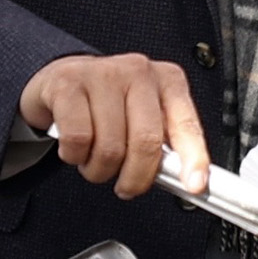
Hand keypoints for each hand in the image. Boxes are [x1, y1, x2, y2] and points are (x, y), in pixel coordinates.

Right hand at [21, 52, 205, 199]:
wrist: (62, 80)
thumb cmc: (109, 104)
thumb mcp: (143, 117)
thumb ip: (163, 143)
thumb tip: (182, 180)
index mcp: (167, 81)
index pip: (186, 125)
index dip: (194, 158)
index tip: (195, 185)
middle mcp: (139, 72)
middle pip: (146, 142)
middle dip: (135, 178)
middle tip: (126, 186)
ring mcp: (103, 74)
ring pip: (109, 147)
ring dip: (99, 169)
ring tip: (95, 159)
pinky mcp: (68, 83)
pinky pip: (77, 139)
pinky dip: (74, 155)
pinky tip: (75, 147)